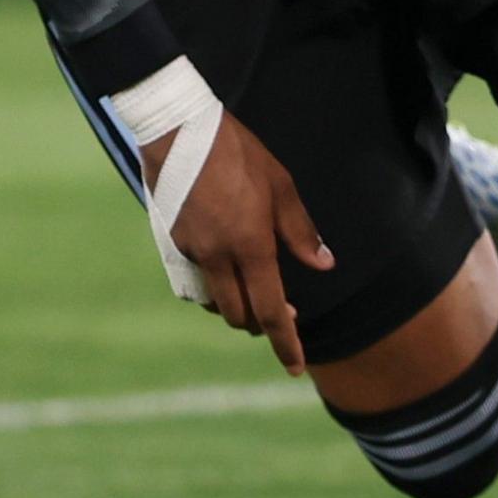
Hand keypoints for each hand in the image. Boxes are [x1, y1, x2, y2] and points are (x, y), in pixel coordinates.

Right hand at [142, 108, 334, 375]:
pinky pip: (196, 279)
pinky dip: (213, 285)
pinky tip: (224, 266)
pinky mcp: (173, 243)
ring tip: (252, 289)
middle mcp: (218, 257)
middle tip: (280, 312)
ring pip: (214, 302)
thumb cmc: (237, 152)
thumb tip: (324, 265)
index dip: (285, 343)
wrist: (178, 129)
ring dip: (235, 306)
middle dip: (261, 324)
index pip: (270, 311)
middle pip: (239, 316)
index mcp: (251, 245)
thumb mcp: (280, 184)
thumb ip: (301, 231)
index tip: (295, 369)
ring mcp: (192, 252)